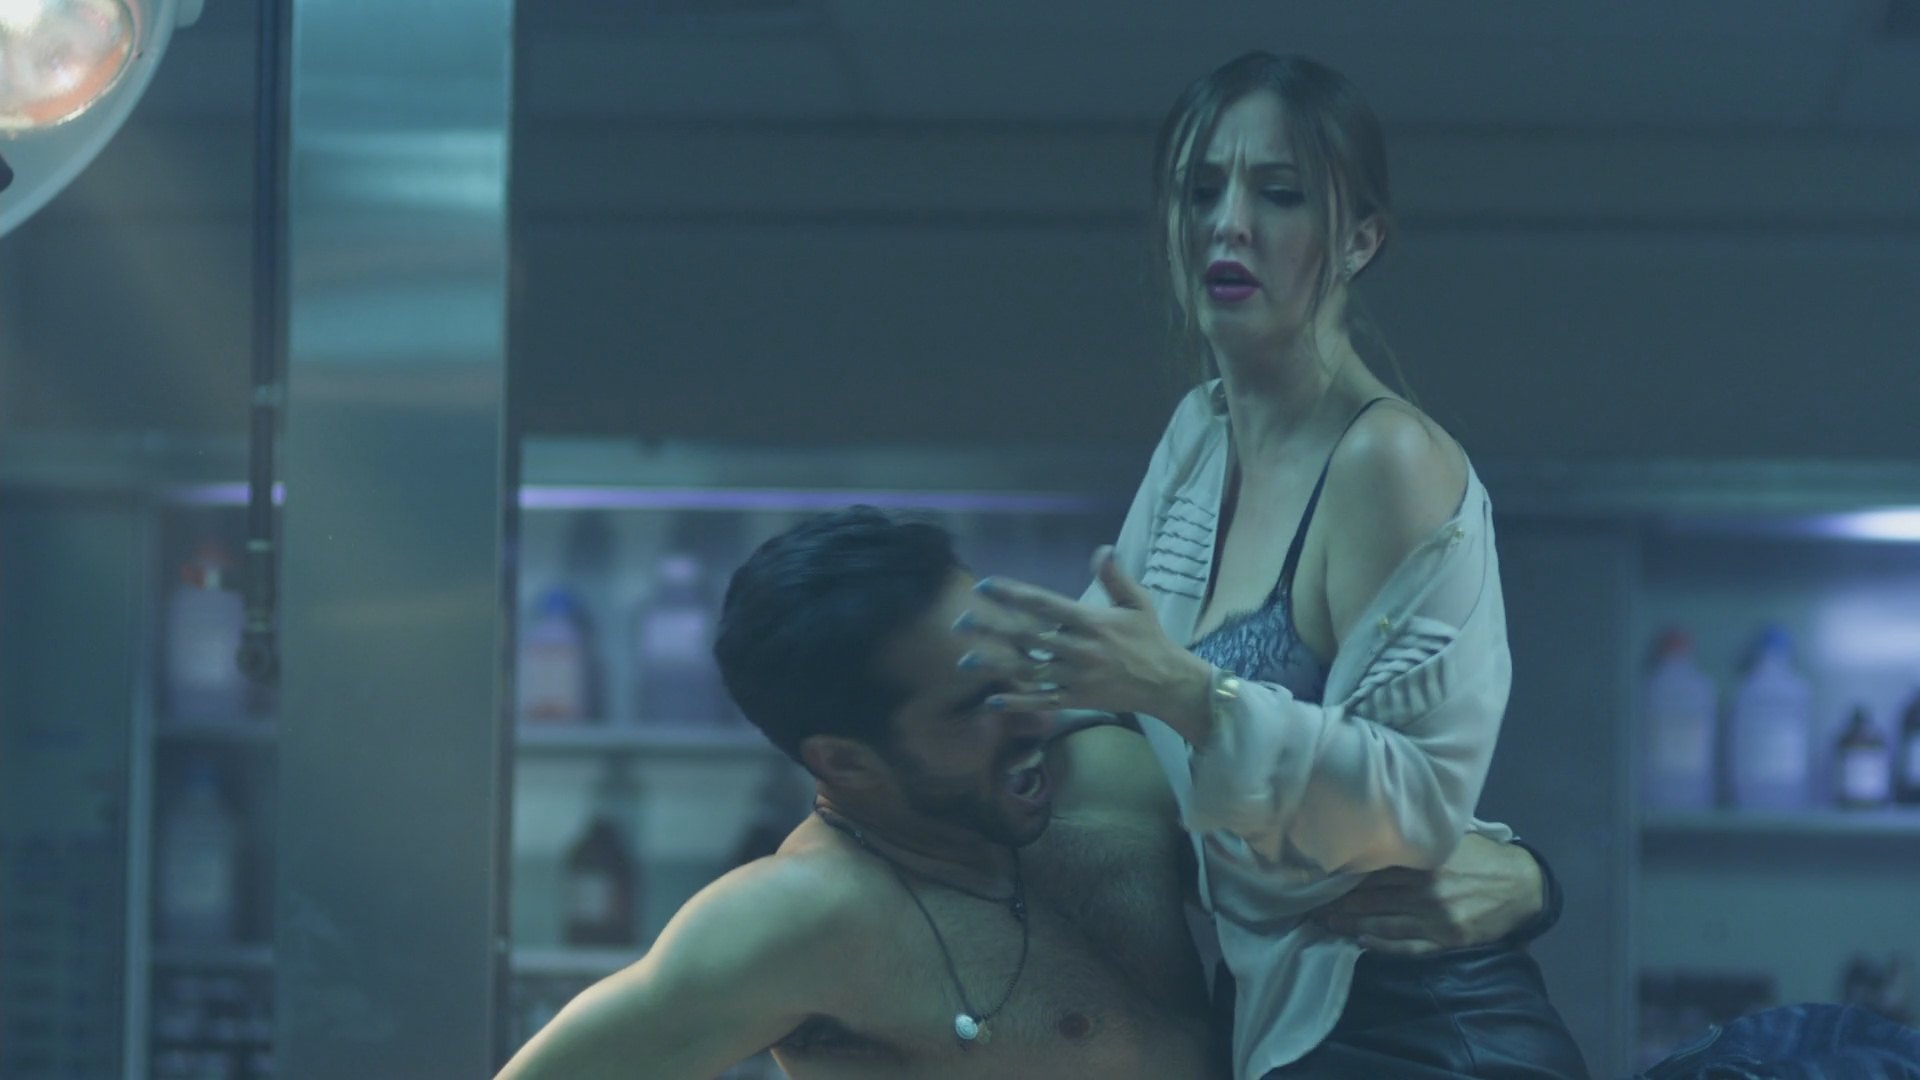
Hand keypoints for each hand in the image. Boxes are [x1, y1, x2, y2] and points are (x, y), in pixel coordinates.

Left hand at [953, 547, 1213, 737]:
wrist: (1167, 684)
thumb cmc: (1150, 639)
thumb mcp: (1138, 603)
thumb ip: (1116, 576)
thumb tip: (1102, 548)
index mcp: (1090, 622)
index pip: (1044, 604)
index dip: (1012, 594)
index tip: (985, 586)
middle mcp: (1078, 650)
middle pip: (1027, 637)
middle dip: (991, 629)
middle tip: (960, 622)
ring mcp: (1075, 678)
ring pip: (1028, 670)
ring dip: (994, 666)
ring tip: (964, 660)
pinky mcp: (1076, 700)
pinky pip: (1041, 702)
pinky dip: (1016, 703)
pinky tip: (990, 700)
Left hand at [1308, 834, 1542, 956]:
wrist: (1523, 884)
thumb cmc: (1480, 856)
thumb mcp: (1449, 838)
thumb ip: (1415, 839)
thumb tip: (1375, 830)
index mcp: (1423, 860)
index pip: (1372, 870)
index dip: (1342, 876)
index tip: (1315, 878)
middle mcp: (1425, 888)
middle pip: (1371, 897)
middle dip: (1338, 903)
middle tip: (1308, 906)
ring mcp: (1436, 916)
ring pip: (1383, 923)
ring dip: (1351, 924)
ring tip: (1325, 923)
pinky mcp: (1448, 938)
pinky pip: (1410, 946)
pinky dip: (1383, 945)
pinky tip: (1361, 942)